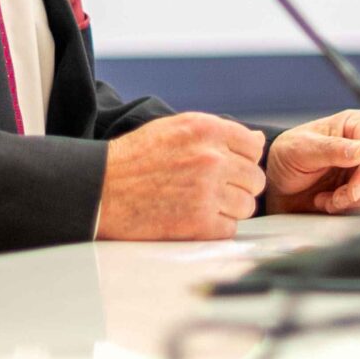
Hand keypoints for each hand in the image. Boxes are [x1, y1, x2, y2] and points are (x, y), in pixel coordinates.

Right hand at [96, 112, 267, 240]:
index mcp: (206, 130)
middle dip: (238, 186)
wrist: (101, 190)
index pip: (253, 146)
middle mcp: (211, 158)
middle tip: (213, 190)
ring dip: (230, 209)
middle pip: (255, 178)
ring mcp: (207, 192)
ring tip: (203, 204)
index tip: (226, 168)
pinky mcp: (199, 223)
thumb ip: (218, 132)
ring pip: (247, 206)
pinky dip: (216, 228)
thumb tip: (258, 140)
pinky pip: (230, 229)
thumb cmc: (135, 158)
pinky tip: (194, 219)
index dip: (241, 159)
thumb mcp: (174, 128)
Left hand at [264, 109, 359, 214]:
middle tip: (336, 199)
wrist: (278, 186)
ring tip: (329, 201)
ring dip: (359, 202)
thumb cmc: (286, 159)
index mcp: (355, 125)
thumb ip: (331, 149)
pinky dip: (356, 209)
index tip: (352, 191)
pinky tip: (332, 204)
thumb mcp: (300, 150)